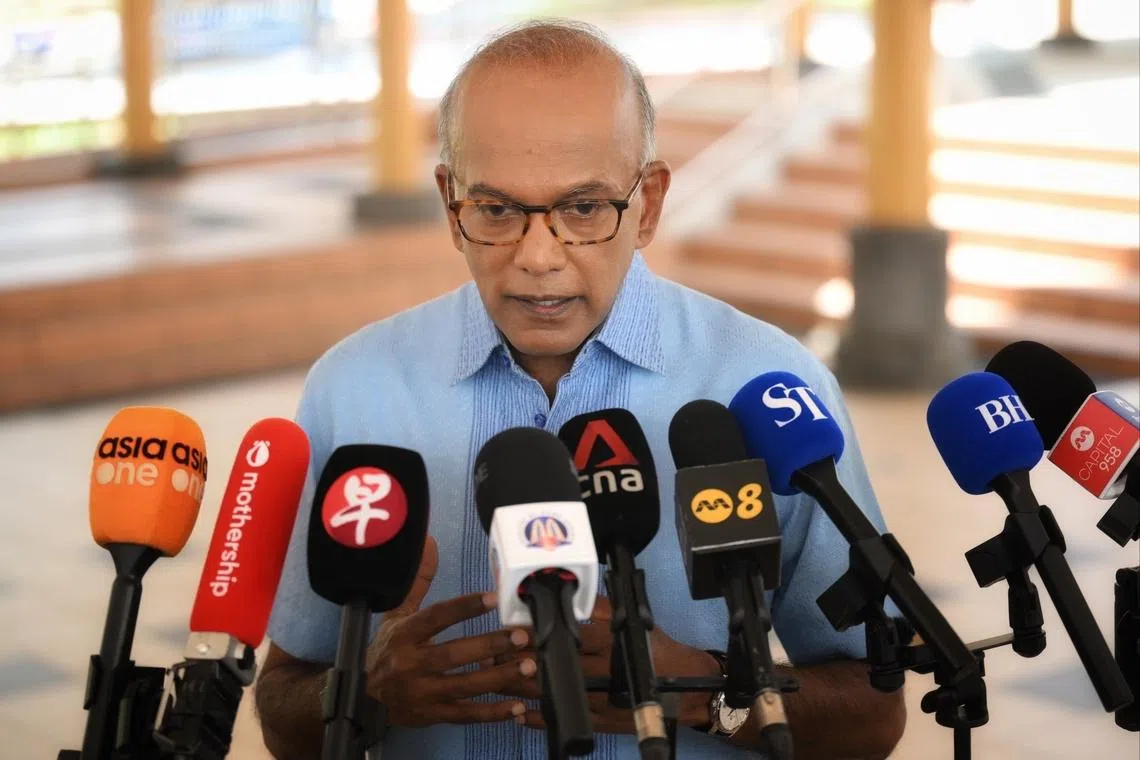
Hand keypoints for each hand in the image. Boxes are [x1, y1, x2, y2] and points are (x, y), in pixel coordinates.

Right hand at [364, 536, 538, 726]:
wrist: (365, 699)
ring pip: (465, 686)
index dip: (465, 607)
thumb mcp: (397, 616)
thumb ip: (418, 582)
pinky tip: (517, 707)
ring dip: (499, 677)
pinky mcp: (433, 715)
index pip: (436, 618)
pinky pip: (466, 715)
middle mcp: (411, 664)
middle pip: (454, 654)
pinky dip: (493, 713)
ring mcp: (422, 693)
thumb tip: (429, 545)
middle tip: (521, 636)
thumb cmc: (388, 651)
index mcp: (404, 636)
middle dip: (490, 645)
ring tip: (528, 665)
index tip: (493, 597)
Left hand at [491, 596, 720, 733]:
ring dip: (524, 689)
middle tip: (495, 654)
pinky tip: (519, 713)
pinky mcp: (602, 720)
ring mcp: (602, 700)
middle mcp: (604, 672)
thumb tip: (569, 593)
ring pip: (555, 695)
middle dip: (522, 661)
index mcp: (611, 643)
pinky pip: (567, 720)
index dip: (538, 634)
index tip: (513, 629)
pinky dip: (540, 718)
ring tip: (497, 681)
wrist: (686, 688)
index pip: (568, 636)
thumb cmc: (660, 649)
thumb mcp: (633, 620)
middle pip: (555, 667)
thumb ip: (601, 608)